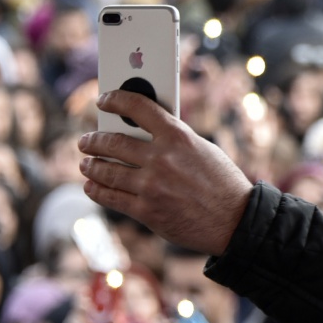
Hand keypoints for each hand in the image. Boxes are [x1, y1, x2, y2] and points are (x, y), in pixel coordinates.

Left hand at [79, 91, 253, 255]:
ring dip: (91, 166)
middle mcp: (162, 159)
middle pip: (113, 142)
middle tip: (86, 141)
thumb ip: (174, 141)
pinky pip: (111, 197)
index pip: (137, 108)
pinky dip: (96, 190)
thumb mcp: (203, 150)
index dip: (116, 100)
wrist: (236, 222)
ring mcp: (152, 186)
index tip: (104, 101)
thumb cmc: (224, 184)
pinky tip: (91, 185)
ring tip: (86, 164)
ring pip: (106, 171)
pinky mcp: (147, 211)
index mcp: (179, 137)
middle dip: (93, 140)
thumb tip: (144, 136)